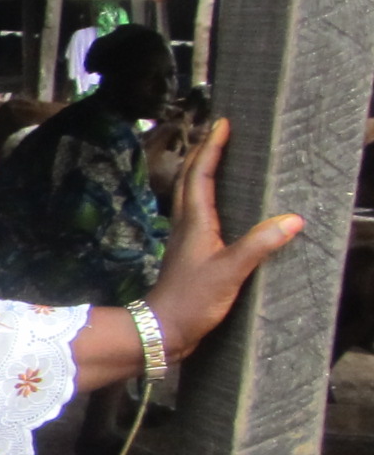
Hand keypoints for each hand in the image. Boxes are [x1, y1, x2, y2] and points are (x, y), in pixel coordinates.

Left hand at [144, 118, 304, 360]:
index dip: (212, 149)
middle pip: (190, 180)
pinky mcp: (190, 255)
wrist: (162, 330)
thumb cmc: (190, 301)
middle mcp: (186, 226)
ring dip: (201, 173)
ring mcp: (185, 240)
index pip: (201, 175)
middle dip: (203, 153)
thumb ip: (258, 245)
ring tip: (217, 159)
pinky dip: (207, 200)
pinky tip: (219, 208)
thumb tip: (292, 219)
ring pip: (190, 196)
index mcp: (195, 223)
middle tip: (218, 132)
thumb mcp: (229, 272)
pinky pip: (198, 216)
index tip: (222, 124)